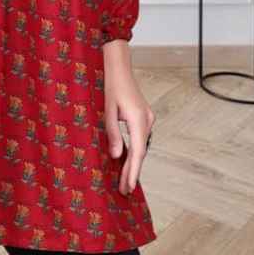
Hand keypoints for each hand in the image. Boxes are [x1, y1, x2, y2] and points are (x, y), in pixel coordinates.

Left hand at [103, 48, 154, 195]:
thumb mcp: (106, 109)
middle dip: (133, 172)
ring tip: (124, 180)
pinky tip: (126, 159)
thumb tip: (118, 156)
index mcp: (139, 119)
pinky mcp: (142, 114)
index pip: (138, 153)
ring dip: (133, 162)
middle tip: (125, 191)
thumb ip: (113, 133)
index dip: (132, 172)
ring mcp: (146, 116)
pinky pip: (140, 137)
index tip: (127, 188)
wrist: (116, 63)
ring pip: (141, 145)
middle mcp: (147, 119)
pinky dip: (134, 150)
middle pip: (141, 151)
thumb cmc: (108, 84)